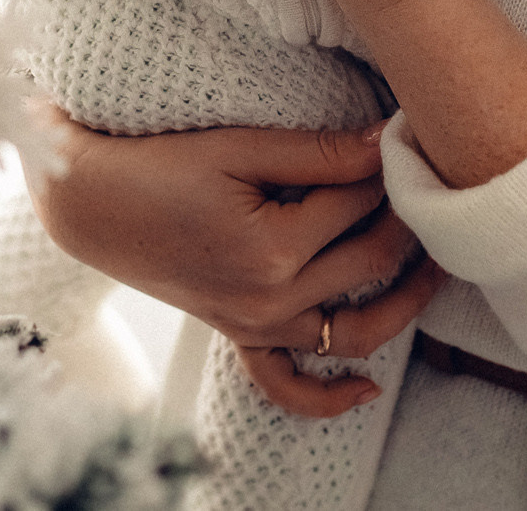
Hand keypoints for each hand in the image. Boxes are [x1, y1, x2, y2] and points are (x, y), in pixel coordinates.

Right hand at [26, 105, 444, 417]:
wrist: (88, 203)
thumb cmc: (156, 164)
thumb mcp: (236, 147)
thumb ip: (316, 151)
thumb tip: (385, 140)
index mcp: (272, 250)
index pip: (359, 201)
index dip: (386, 163)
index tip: (406, 132)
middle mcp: (269, 300)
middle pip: (370, 258)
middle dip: (407, 215)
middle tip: (428, 175)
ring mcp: (255, 326)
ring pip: (354, 330)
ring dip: (406, 303)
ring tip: (438, 264)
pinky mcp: (239, 336)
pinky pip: (288, 384)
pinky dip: (330, 396)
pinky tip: (368, 387)